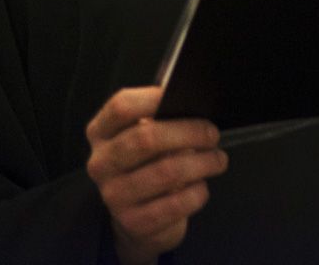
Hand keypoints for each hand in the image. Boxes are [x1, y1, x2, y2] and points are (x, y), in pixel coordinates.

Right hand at [85, 86, 227, 264]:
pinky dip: (197, 192)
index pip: (121, 107)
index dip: (154, 98)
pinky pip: (175, 204)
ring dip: (201, 163)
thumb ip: (161, 118)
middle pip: (146, 138)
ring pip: (166, 172)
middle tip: (212, 134)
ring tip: (217, 160)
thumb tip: (193, 105)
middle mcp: (101, 163)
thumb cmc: (148, 164)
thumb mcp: (147, 136)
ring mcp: (114, 195)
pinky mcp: (133, 222)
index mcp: (101, 133)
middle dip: (189, 132)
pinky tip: (202, 186)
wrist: (137, 217)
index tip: (184, 96)